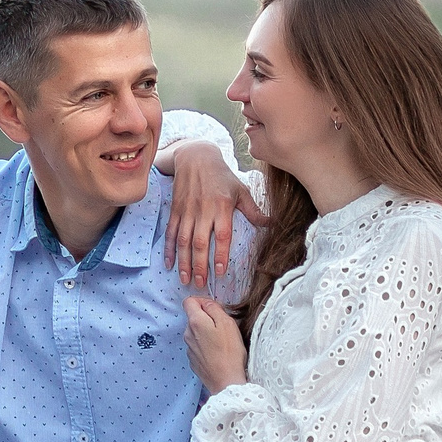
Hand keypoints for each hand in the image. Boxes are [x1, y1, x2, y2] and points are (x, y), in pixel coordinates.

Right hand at [161, 139, 266, 291]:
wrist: (196, 157)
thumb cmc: (222, 175)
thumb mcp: (241, 190)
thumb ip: (253, 210)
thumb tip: (272, 224)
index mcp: (221, 207)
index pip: (221, 235)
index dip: (221, 255)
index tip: (221, 272)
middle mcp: (203, 211)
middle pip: (200, 243)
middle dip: (199, 265)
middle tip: (200, 284)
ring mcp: (187, 211)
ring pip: (183, 241)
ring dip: (184, 262)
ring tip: (185, 279)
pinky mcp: (176, 211)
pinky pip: (171, 233)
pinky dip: (169, 249)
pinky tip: (170, 264)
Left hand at [183, 295, 248, 392]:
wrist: (226, 381)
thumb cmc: (230, 352)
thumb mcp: (227, 323)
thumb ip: (214, 308)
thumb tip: (206, 303)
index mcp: (195, 322)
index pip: (189, 301)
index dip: (202, 301)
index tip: (214, 307)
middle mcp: (188, 334)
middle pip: (193, 317)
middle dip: (206, 318)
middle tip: (223, 327)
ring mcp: (189, 348)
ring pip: (196, 332)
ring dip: (206, 332)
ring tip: (222, 342)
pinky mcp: (193, 360)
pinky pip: (198, 346)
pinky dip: (206, 346)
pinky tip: (217, 353)